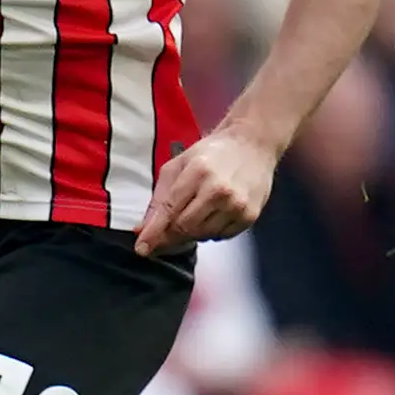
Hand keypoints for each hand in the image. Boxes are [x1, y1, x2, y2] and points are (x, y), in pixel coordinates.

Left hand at [136, 124, 277, 256]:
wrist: (252, 145)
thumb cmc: (211, 154)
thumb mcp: (178, 166)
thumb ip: (159, 197)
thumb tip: (143, 229)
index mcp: (197, 173)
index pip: (170, 210)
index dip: (154, 233)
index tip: (142, 248)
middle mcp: (219, 191)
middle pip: (185, 228)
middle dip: (169, 236)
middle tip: (161, 236)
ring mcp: (237, 205)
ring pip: (202, 235)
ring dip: (190, 233)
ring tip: (191, 215)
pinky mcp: (250, 216)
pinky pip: (221, 236)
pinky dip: (210, 232)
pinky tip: (210, 216)